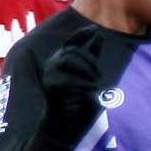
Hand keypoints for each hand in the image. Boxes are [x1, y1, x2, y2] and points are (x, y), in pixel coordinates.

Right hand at [38, 26, 105, 146]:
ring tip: (97, 81)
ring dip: (87, 68)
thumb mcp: (87, 73)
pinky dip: (84, 83)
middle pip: (72, 50)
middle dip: (90, 58)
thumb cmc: (77, 97)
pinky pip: (69, 78)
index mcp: (61, 59)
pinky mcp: (51, 86)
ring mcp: (50, 73)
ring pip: (69, 59)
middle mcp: (53, 63)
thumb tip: (100, 36)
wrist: (64, 120)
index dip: (82, 34)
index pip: (70, 41)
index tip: (95, 29)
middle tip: (100, 74)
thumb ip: (91, 56)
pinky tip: (92, 88)